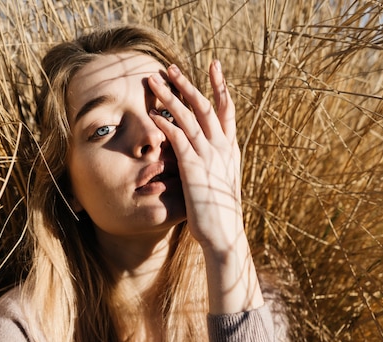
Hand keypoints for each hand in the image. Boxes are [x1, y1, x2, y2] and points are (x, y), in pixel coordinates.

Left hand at [148, 60, 262, 312]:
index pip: (227, 109)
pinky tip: (152, 114)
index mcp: (230, 148)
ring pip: (188, 116)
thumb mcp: (221, 182)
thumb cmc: (220, 213)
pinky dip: (165, 123)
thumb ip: (215, 164)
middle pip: (204, 105)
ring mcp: (209, 155)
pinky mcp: (194, 167)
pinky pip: (178, 137)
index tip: (214, 66)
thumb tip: (205, 156)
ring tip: (154, 81)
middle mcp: (222, 146)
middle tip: (171, 67)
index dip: (220, 85)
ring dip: (169, 96)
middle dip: (187, 84)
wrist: (224, 234)